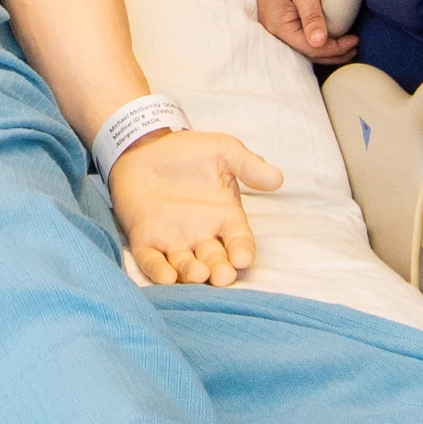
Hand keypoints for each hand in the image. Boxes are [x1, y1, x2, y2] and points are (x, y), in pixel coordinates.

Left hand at [111, 129, 280, 286]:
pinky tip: (166, 277)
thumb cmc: (187, 151)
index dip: (242, 251)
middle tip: (222, 275)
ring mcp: (173, 240)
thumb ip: (249, 165)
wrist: (145, 145)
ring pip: (186, 266)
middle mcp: (202, 235)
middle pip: (215, 260)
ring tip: (198, 274)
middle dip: (220, 270)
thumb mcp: (224, 151)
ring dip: (192, 274)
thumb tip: (277, 178)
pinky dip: (159, 272)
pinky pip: (152, 261)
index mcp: (224, 217)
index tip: (243, 258)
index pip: (239, 241)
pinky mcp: (146, 239)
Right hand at [247, 0, 355, 64]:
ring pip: (303, 45)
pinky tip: (328, 36)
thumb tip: (319, 43)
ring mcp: (274, 23)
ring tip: (345, 46)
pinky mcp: (278, 16)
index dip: (334, 49)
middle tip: (354, 47)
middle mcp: (273, 29)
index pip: (310, 48)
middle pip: (306, 51)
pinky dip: (316, 39)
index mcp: (278, 24)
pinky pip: (299, 35)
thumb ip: (311, 16)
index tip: (354, 41)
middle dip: (332, 53)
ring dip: (325, 49)